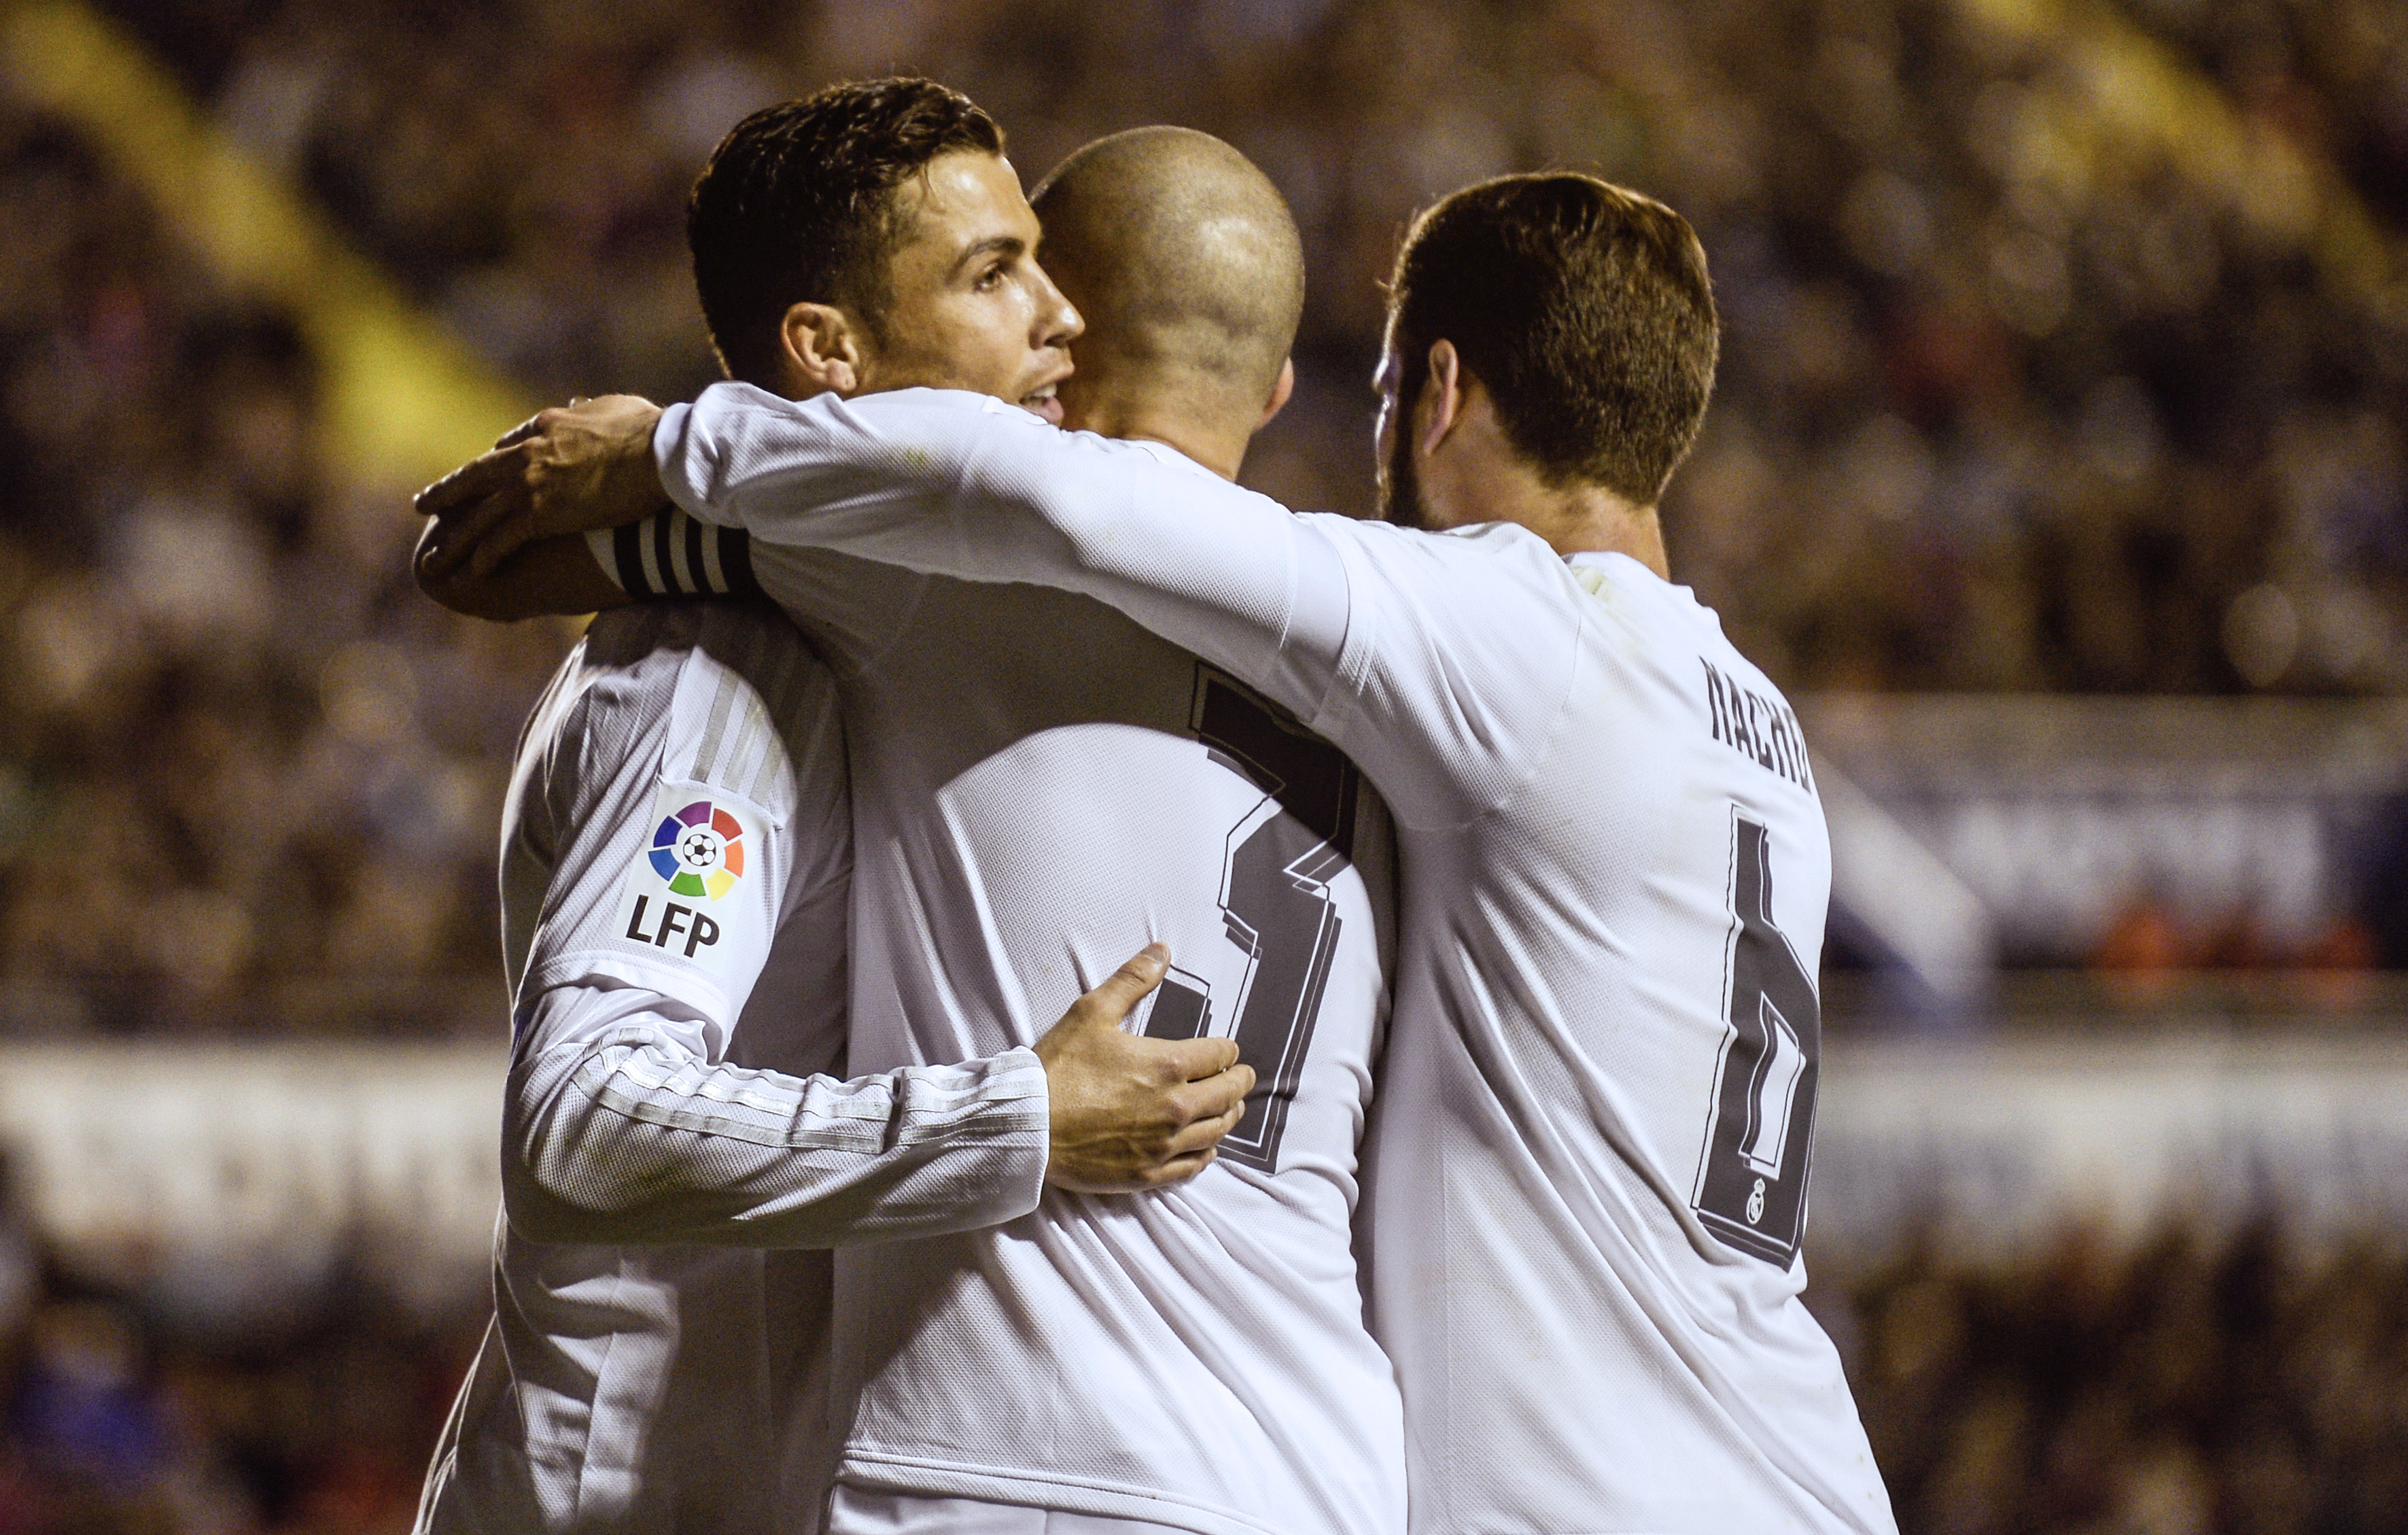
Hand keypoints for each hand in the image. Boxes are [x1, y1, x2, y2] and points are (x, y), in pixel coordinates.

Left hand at [414, 395, 667, 580]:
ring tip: (433, 558)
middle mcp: (527, 454)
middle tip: (423, 506)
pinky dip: (485, 555)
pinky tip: (472, 571)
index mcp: (545, 425)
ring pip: (478, 514)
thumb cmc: (649, 431)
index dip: (493, 462)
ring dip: (454, 539)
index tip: (482, 474)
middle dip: (446, 493)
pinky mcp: (539, 513)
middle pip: (475, 476)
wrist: (658, 453)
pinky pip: (501, 539)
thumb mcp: (615, 406)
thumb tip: (580, 404)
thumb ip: (591, 408)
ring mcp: (529, 484)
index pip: (508, 444)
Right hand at [1034, 944, 1255, 1192]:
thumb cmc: (1059, 1068)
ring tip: (1232, 1109)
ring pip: (1216, 1131)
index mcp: (1168, 1065)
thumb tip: (1161, 951)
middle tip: (1243, 1077)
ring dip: (1229, 1116)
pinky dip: (1206, 1154)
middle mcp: (1176, 1107)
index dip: (1227, 1050)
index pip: (1220, 1055)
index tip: (1228, 1050)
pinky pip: (1193, 1166)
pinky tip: (1207, 1148)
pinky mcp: (1148, 1173)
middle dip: (1239, 1082)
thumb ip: (1132, 980)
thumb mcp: (1092, 1012)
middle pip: (1227, 1094)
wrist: (1027, 1125)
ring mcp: (1164, 1144)